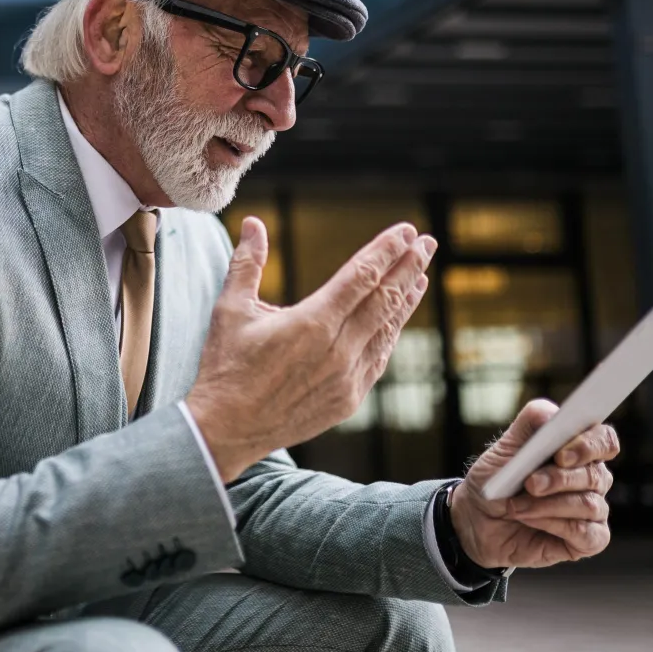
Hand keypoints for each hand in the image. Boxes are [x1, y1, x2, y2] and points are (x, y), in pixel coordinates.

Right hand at [186, 217, 435, 482]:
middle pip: (384, 299)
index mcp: (311, 322)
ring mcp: (347, 377)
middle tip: (427, 242)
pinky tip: (396, 320)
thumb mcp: (229, 310)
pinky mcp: (348, 399)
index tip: (404, 232)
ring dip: (406, 300)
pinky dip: (390, 334)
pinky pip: (378, 359)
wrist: (228, 429)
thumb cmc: (225, 366)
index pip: (361, 277)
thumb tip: (254, 222)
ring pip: (387, 330)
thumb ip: (246, 263)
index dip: (385, 251)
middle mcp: (337, 349)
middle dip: (408, 267)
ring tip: (421, 276)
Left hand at [450, 400, 618, 569]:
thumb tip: (552, 415)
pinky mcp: (588, 540)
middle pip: (596, 474)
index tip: (561, 455)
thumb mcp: (502, 449)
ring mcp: (592, 511)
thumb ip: (529, 425)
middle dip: (559, 479)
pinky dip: (554, 525)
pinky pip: (587, 533)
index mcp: (576, 451)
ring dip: (547, 505)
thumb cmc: (495, 482)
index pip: (604, 440)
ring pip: (589, 504)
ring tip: (516, 506)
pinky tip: (530, 521)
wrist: (477, 521)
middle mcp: (591, 479)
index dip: (590, 445)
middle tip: (530, 483)